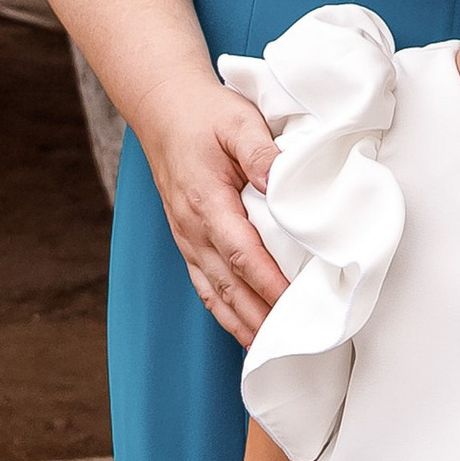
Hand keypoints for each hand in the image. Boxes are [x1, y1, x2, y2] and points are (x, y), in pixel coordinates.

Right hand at [140, 76, 287, 345]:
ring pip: (215, 293)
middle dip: (260, 317)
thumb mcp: (238, 121)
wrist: (164, 108)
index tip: (295, 305)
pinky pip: (205, 286)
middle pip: (229, 286)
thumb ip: (260, 151)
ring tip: (271, 352)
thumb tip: (278, 182)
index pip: (242, 253)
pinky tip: (244, 330)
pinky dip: (225, 313)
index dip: (268, 284)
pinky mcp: (188, 241)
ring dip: (242, 324)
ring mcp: (187, 238)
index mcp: (207, 201)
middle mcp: (192, 228)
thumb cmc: (205, 114)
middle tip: (294, 344)